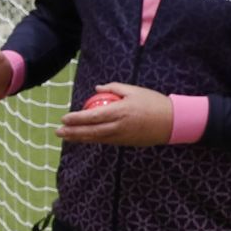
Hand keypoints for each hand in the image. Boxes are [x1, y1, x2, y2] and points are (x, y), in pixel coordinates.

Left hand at [57, 82, 172, 146]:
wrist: (172, 122)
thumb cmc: (153, 102)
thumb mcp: (134, 90)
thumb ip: (113, 88)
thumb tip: (96, 89)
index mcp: (120, 111)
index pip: (93, 116)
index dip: (77, 118)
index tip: (64, 118)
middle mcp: (119, 126)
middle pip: (91, 131)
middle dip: (72, 132)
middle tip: (58, 132)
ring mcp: (122, 136)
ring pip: (96, 139)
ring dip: (79, 138)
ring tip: (66, 136)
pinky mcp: (125, 143)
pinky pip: (105, 141)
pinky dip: (93, 139)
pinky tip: (83, 138)